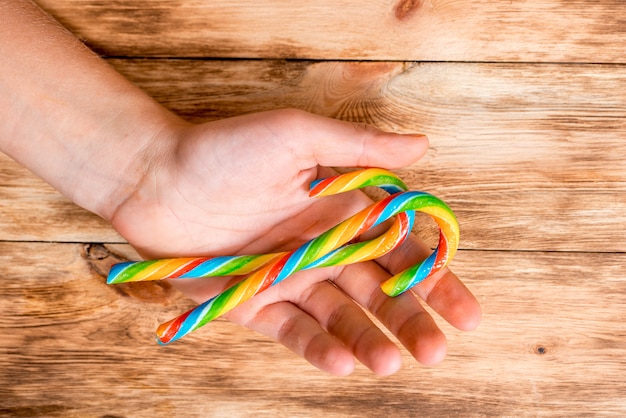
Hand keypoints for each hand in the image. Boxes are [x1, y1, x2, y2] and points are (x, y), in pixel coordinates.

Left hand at [109, 108, 480, 375]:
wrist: (156, 176)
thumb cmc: (226, 148)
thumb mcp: (298, 136)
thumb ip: (359, 148)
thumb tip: (423, 144)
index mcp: (342, 212)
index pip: (401, 252)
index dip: (437, 281)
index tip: (468, 314)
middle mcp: (324, 249)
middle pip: (379, 293)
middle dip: (411, 320)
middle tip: (435, 349)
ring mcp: (291, 279)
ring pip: (341, 317)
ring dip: (368, 339)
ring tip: (391, 362)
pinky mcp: (254, 303)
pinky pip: (292, 330)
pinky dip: (317, 347)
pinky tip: (343, 361)